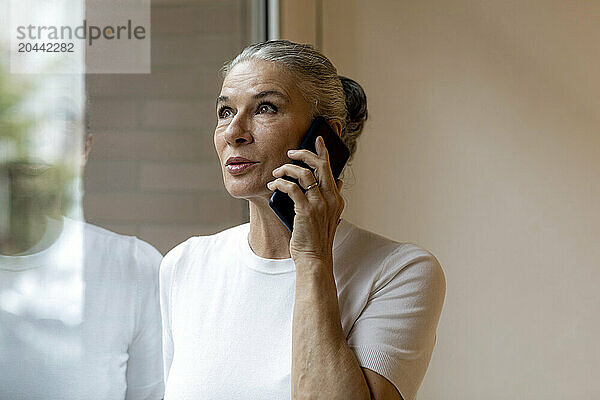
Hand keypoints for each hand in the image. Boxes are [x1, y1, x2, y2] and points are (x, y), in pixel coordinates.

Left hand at [267, 136, 343, 267]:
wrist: (314, 259)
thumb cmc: (316, 238)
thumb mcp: (329, 216)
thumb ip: (331, 198)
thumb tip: (338, 180)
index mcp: (336, 199)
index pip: (331, 169)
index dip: (323, 152)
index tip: (318, 140)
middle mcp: (331, 199)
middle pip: (320, 165)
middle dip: (304, 154)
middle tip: (291, 152)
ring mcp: (319, 204)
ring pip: (304, 174)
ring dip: (287, 169)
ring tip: (277, 172)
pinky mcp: (306, 211)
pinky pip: (292, 188)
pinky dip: (281, 182)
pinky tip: (274, 184)